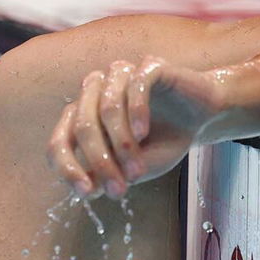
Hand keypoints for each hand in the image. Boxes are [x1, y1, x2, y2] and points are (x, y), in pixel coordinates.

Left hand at [46, 56, 223, 198]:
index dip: (67, 168)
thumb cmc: (162, 141)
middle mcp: (93, 92)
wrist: (201, 116)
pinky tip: (143, 133)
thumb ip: (109, 175)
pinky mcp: (147, 67)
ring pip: (106, 108)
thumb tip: (86, 190)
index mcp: (80, 117)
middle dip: (101, 162)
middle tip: (120, 190)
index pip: (58, 143)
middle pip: (83, 127)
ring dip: (121, 144)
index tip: (86, 193)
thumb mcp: (133, 168)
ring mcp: (118, 76)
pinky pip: (134, 86)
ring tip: (138, 169)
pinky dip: (136, 112)